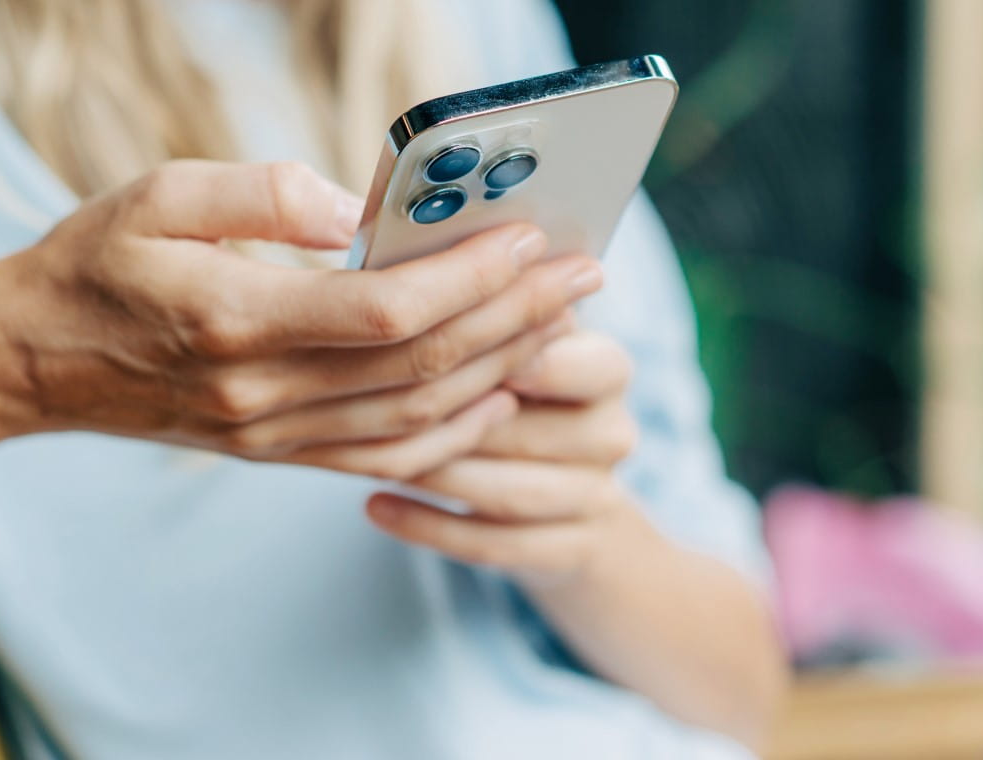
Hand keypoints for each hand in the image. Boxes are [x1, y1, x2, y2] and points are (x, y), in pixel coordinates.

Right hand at [0, 160, 603, 479]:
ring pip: (415, 420)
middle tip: (584, 272)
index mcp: (234, 320)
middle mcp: (261, 394)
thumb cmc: (92, 263)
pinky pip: (383, 457)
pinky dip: (452, 433)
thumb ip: (263, 194)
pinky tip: (496, 396)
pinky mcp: (273, 454)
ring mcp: (270, 437)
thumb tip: (358, 209)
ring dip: (500, 371)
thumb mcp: (158, 195)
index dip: (470, 278)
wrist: (31, 361)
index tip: (532, 237)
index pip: (384, 312)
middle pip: (420, 368)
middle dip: (515, 317)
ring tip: (560, 322)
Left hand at [364, 328, 644, 583]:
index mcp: (607, 370)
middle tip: (382, 411)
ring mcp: (594, 498)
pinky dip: (430, 526)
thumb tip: (426, 272)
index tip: (473, 352)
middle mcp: (611, 434)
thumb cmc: (522, 398)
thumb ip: (492, 315)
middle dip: (459, 423)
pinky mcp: (568, 552)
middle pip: (536, 431)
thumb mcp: (518, 346)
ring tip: (371, 460)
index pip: (595, 363)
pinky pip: (497, 545)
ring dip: (439, 475)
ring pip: (513, 493)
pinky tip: (374, 506)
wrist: (573, 508)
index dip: (540, 363)